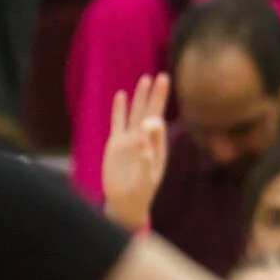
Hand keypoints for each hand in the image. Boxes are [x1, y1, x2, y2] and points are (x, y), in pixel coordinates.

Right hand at [101, 75, 169, 230]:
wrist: (126, 202)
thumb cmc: (140, 192)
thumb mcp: (146, 177)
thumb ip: (145, 159)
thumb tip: (143, 138)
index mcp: (156, 146)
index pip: (158, 124)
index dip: (158, 115)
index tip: (151, 119)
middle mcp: (144, 140)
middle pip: (150, 112)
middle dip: (156, 95)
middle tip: (163, 76)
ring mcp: (129, 140)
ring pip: (135, 113)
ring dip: (140, 97)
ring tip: (146, 79)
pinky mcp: (115, 144)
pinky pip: (117, 122)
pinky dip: (119, 109)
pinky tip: (121, 95)